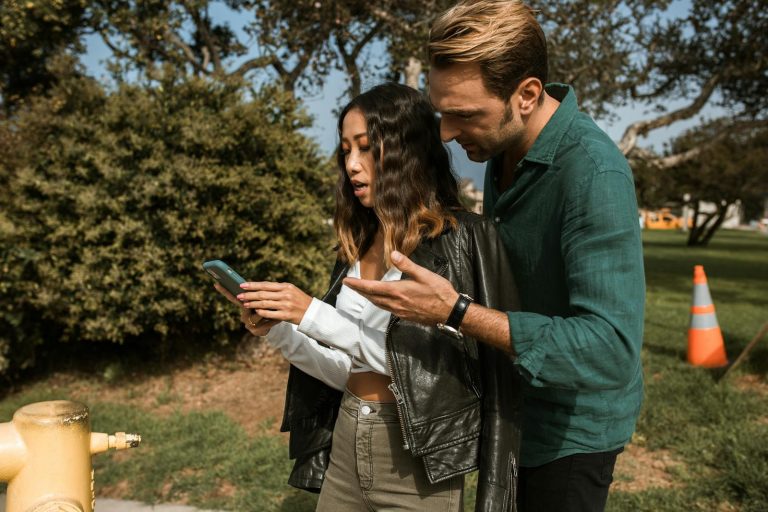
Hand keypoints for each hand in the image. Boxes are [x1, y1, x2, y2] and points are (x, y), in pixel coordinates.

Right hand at [213, 283, 277, 335]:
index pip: (233, 297)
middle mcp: (243, 316)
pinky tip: (280, 319)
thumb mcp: (262, 301)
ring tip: (276, 309)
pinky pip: (266, 323)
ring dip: (268, 311)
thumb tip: (252, 283)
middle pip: (247, 306)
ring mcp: (249, 324)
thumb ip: (258, 294)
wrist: (274, 324)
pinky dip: (274, 320)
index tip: (216, 284)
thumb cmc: (268, 309)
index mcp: (243, 306)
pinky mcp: (257, 331)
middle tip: (260, 298)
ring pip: (258, 314)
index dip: (225, 291)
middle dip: (256, 301)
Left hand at [237, 281, 312, 324]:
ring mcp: (285, 305)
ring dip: (252, 304)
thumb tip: (261, 288)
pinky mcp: (285, 315)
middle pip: (263, 294)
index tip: (242, 285)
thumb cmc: (300, 301)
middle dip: (249, 295)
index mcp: (286, 287)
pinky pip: (270, 313)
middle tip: (239, 295)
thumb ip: (278, 289)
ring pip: (264, 304)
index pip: (266, 285)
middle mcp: (285, 295)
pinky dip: (261, 312)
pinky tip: (255, 311)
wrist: (312, 313)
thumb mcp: (291, 291)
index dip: (253, 285)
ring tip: (244, 303)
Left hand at [343, 250, 458, 324]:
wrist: (450, 312)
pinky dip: (379, 303)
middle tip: (350, 285)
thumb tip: (393, 254)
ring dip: (368, 297)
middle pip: (372, 297)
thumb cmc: (440, 293)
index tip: (346, 281)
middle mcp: (396, 303)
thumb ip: (407, 265)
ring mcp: (400, 311)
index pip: (372, 288)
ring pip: (378, 304)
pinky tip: (381, 300)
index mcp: (398, 291)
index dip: (357, 285)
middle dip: (360, 291)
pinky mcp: (405, 316)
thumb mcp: (424, 275)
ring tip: (362, 291)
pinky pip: (387, 309)